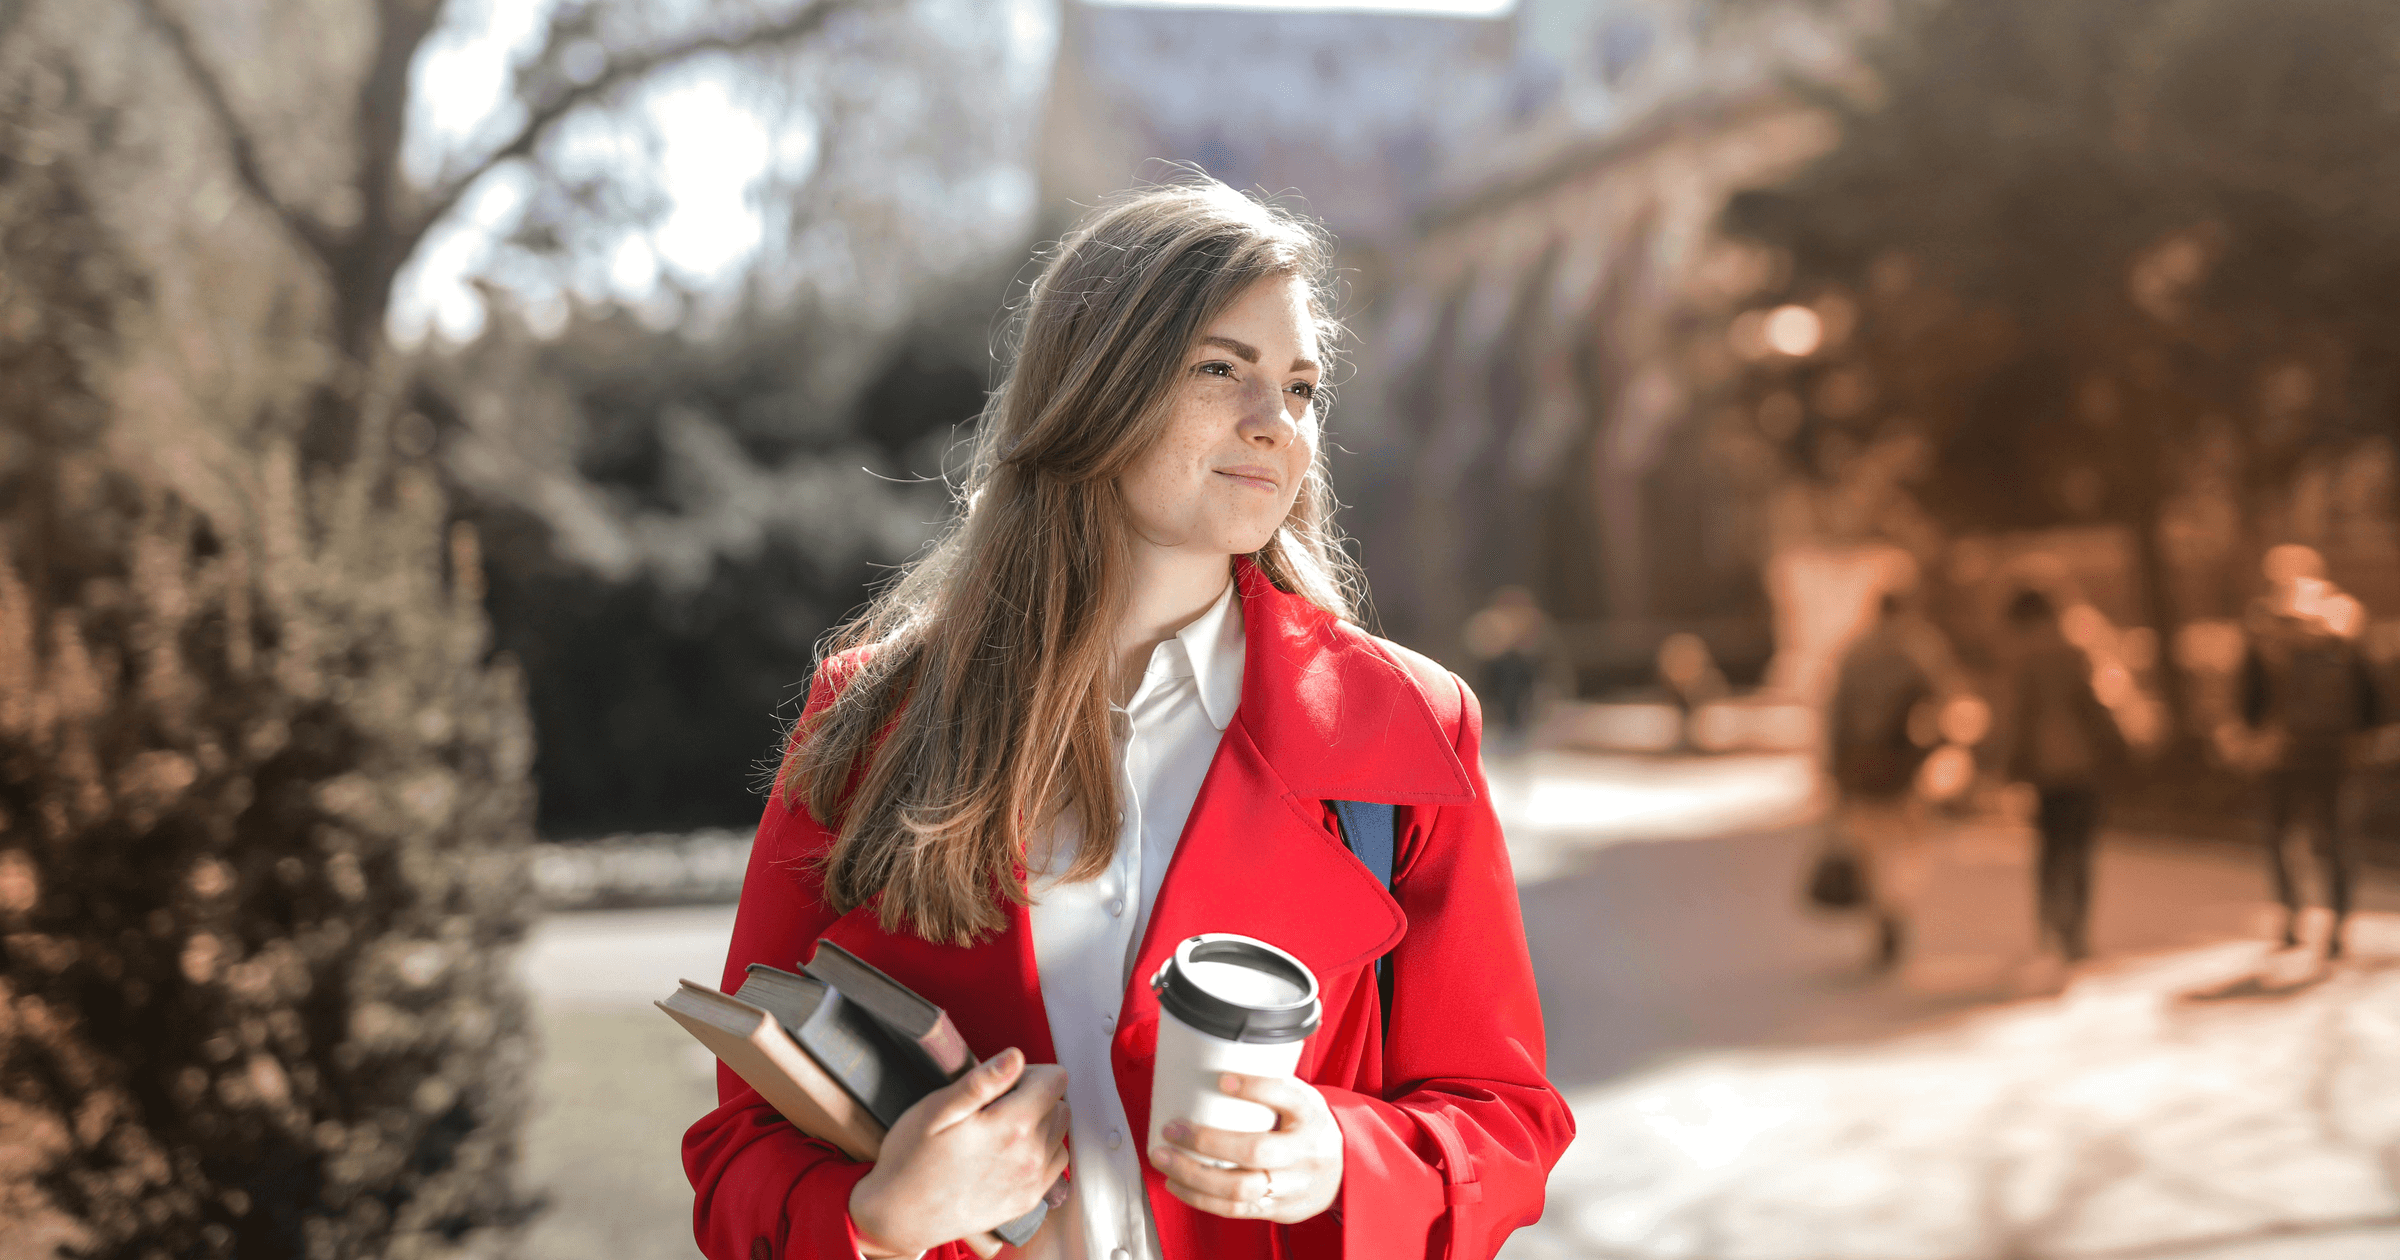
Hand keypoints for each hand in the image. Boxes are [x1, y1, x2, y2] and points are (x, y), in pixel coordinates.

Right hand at [849, 1048, 1070, 1257]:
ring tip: (998, 1133)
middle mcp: (1030, 1156)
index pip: (1055, 1080)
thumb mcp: (935, 1110)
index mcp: (1011, 1126)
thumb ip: (981, 1082)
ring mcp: (1031, 1182)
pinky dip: (1038, 1153)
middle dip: (1033, 1098)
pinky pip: (1053, 1164)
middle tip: (994, 1108)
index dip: (1029, 1073)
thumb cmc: (911, 1161)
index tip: (1003, 1084)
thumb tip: (1015, 1057)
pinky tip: (1007, 1154)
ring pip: (1058, 1134)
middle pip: (1059, 1105)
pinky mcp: (1027, 1201)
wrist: (900, 1216)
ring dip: (1038, 1126)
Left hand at [1147, 1073, 1342, 1223]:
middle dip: (1206, 1141)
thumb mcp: (1301, 1099)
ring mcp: (1292, 1186)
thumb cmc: (1308, 1128)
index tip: (1221, 1079)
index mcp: (1311, 1114)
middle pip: (1255, 1150)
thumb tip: (1214, 1055)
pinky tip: (1177, 1184)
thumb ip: (1267, 1085)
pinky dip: (1200, 1198)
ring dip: (1194, 1175)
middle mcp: (1305, 1152)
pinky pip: (1236, 1210)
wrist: (1343, 1173)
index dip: (1254, 1087)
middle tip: (1172, 1128)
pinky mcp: (1278, 1210)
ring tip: (1164, 1158)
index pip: (1287, 1095)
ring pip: (1240, 1188)